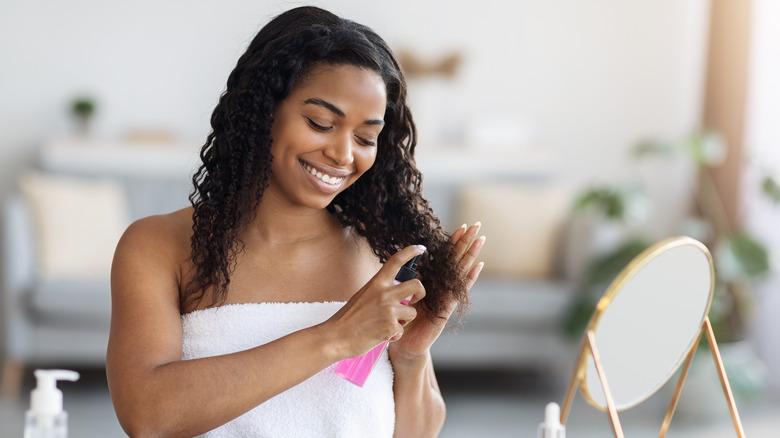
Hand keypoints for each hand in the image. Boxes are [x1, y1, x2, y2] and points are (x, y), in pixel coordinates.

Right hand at [326, 245, 427, 358]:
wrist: (336, 336)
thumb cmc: (348, 318)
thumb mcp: (363, 295)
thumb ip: (379, 291)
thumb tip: (395, 291)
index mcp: (376, 283)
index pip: (396, 261)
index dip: (411, 252)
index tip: (421, 248)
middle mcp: (385, 293)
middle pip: (416, 285)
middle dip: (421, 292)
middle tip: (415, 298)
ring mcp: (389, 309)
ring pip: (412, 312)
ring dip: (404, 320)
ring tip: (388, 324)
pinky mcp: (391, 326)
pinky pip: (402, 330)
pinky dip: (394, 335)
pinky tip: (381, 335)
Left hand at [389, 222, 485, 361]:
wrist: (405, 343)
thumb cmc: (404, 319)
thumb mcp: (404, 293)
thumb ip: (410, 278)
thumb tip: (411, 259)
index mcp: (432, 280)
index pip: (445, 257)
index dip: (452, 242)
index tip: (460, 226)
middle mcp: (443, 286)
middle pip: (457, 259)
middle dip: (466, 242)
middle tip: (477, 225)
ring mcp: (447, 296)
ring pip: (461, 270)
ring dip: (471, 255)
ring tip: (480, 240)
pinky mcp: (448, 307)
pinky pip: (460, 290)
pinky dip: (469, 278)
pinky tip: (479, 266)